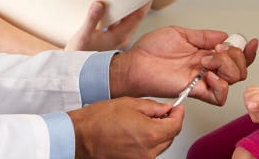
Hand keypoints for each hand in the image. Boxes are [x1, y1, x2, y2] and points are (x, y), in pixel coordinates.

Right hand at [66, 1, 149, 50]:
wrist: (74, 71)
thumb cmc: (79, 55)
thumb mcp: (83, 36)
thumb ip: (92, 18)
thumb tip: (99, 3)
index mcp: (120, 36)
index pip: (137, 17)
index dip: (143, 2)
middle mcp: (121, 38)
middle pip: (134, 17)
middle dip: (136, 2)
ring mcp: (116, 39)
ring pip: (126, 20)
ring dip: (126, 8)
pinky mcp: (109, 40)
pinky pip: (118, 23)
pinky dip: (118, 13)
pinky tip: (110, 8)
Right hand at [68, 97, 182, 158]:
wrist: (79, 137)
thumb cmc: (98, 120)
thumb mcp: (130, 104)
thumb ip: (153, 107)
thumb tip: (167, 109)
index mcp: (151, 135)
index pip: (176, 126)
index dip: (179, 114)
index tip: (177, 108)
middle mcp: (148, 152)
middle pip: (170, 137)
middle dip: (168, 123)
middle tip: (161, 112)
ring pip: (159, 146)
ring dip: (157, 134)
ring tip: (142, 121)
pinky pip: (148, 153)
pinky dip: (147, 143)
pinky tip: (135, 132)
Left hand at [110, 26, 257, 104]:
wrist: (135, 64)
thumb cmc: (151, 49)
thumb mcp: (181, 33)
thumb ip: (204, 36)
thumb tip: (225, 35)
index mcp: (206, 52)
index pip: (234, 54)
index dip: (245, 50)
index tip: (249, 42)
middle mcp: (207, 67)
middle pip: (239, 68)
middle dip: (235, 56)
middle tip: (217, 50)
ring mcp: (202, 79)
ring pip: (233, 80)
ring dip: (227, 67)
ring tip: (208, 60)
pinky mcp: (195, 90)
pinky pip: (218, 97)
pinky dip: (221, 86)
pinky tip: (210, 76)